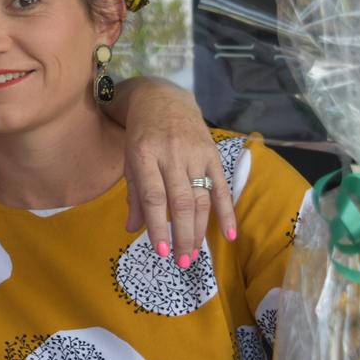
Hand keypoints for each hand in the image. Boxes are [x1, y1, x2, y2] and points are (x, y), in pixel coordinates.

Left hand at [116, 80, 236, 265]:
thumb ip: (134, 195)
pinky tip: (229, 234)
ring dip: (200, 230)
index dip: (158, 225)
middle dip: (182, 235)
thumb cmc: (141, 135)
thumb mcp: (129, 160)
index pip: (153, 196)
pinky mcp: (212, 153)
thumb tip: (132, 228)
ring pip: (201, 198)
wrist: (162, 98)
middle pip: (181, 201)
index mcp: (144, 154)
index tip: (161, 251)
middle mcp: (171, 154)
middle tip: (182, 262)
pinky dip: (227, 212)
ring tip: (194, 254)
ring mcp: (194, 153)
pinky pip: (222, 187)